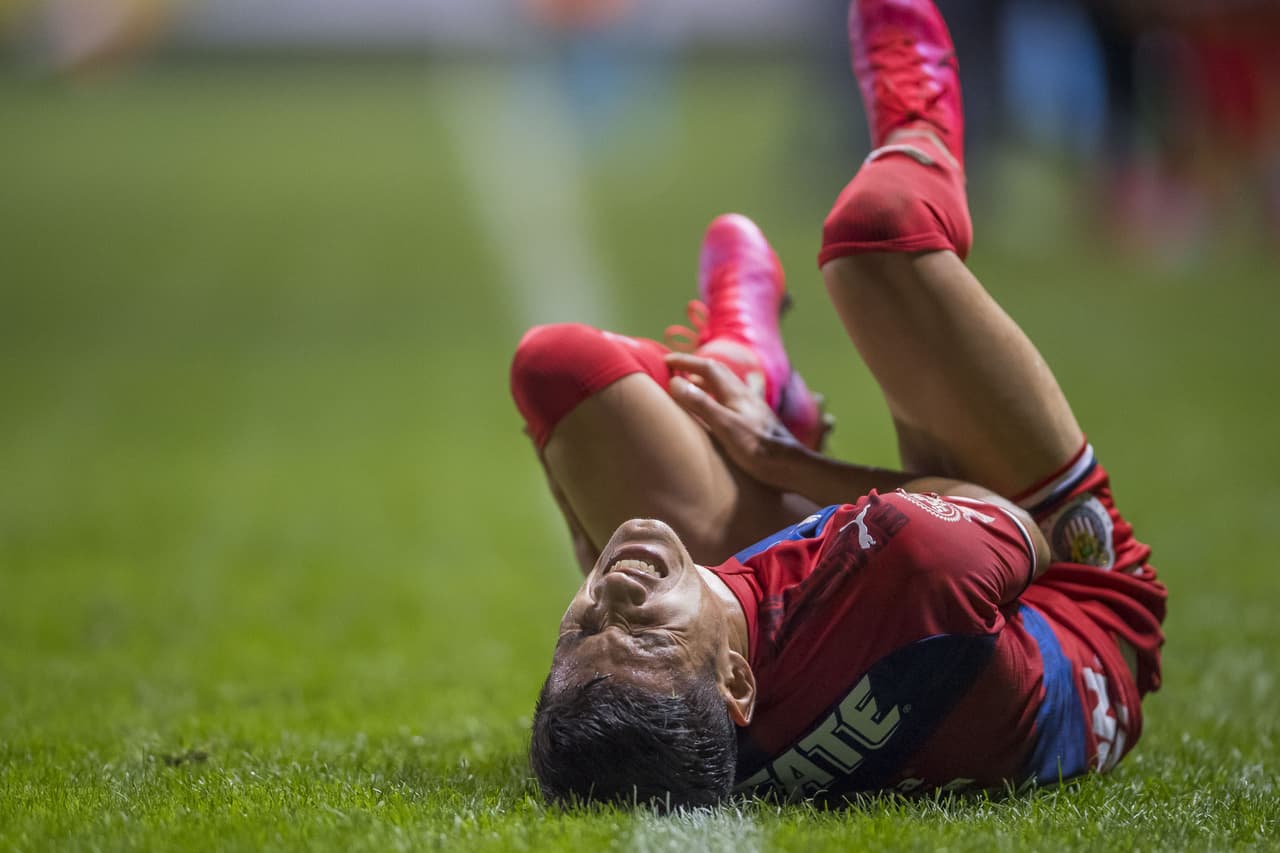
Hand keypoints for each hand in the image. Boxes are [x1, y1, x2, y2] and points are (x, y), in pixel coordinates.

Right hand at [665, 352, 805, 487]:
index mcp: (735, 392)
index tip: (666, 360)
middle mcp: (744, 395)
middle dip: (696, 366)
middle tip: (677, 368)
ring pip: (726, 385)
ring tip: (692, 385)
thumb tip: (676, 382)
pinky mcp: (755, 420)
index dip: (686, 361)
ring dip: (707, 380)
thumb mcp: (724, 425)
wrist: (789, 465)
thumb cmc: (757, 447)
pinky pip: (733, 398)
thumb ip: (701, 403)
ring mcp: (752, 406)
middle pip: (719, 372)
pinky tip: (721, 404)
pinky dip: (719, 394)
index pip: (708, 367)